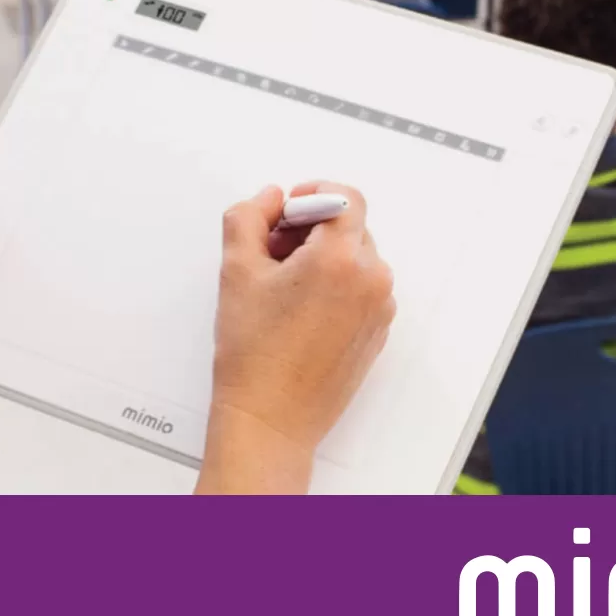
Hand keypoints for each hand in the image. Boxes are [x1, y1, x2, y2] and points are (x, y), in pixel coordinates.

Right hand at [196, 184, 395, 494]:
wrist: (270, 420)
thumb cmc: (255, 356)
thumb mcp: (236, 270)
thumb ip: (248, 216)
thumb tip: (269, 199)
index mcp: (341, 259)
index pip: (345, 198)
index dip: (312, 195)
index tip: (287, 210)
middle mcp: (371, 281)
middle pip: (349, 228)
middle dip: (310, 230)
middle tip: (271, 251)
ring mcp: (379, 309)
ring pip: (355, 259)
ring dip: (322, 258)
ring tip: (282, 287)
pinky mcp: (377, 333)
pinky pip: (361, 289)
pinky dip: (335, 286)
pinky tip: (299, 310)